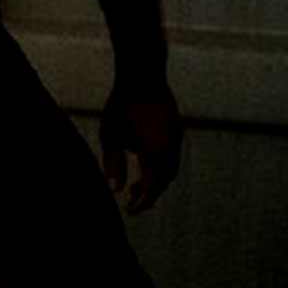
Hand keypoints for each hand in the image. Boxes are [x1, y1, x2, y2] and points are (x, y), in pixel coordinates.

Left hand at [99, 80, 182, 212]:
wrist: (143, 75)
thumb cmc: (122, 105)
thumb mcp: (111, 137)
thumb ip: (113, 164)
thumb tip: (115, 190)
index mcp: (157, 154)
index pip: (153, 188)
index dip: (143, 203)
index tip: (130, 211)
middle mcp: (172, 148)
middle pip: (165, 180)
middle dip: (150, 193)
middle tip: (132, 199)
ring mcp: (177, 137)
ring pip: (170, 167)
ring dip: (156, 179)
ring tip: (135, 183)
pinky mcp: (176, 127)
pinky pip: (171, 154)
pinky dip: (160, 165)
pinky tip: (142, 160)